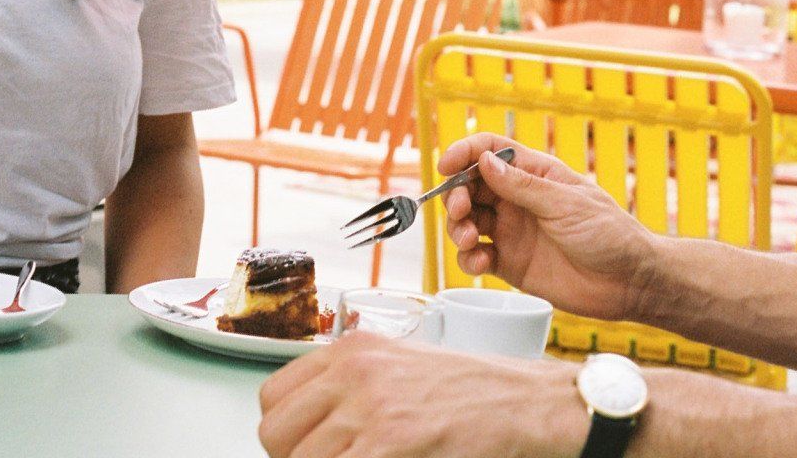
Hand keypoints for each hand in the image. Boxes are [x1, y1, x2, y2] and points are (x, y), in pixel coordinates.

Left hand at [257, 334, 585, 457]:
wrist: (524, 403)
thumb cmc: (468, 391)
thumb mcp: (398, 367)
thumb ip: (349, 389)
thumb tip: (305, 432)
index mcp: (350, 349)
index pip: (272, 398)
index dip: (285, 435)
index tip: (304, 449)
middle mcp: (353, 370)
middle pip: (275, 434)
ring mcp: (371, 406)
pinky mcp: (391, 441)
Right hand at [441, 135, 659, 323]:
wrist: (629, 281)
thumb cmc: (609, 233)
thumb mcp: (566, 203)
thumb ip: (522, 186)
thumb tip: (484, 162)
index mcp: (535, 174)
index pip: (491, 151)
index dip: (465, 153)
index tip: (446, 166)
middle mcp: (519, 200)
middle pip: (470, 187)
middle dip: (456, 195)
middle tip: (460, 211)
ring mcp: (513, 231)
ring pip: (468, 221)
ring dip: (458, 228)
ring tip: (471, 240)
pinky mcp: (511, 263)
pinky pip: (477, 256)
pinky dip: (469, 258)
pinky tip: (480, 262)